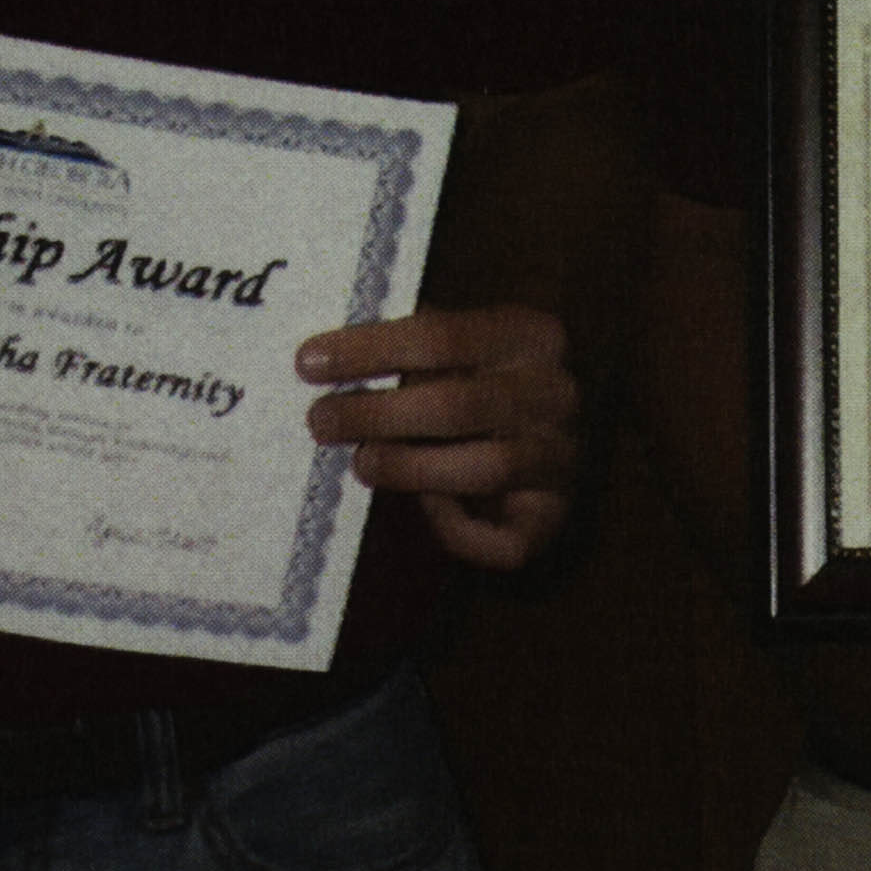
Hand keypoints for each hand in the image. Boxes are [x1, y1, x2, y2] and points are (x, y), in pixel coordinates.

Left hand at [302, 300, 583, 572]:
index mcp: (531, 335)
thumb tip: (323, 359)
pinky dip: (460, 530)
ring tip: (362, 463)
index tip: (308, 364)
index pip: (443, 336)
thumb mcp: (459, 349)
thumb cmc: (482, 384)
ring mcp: (562, 456)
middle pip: (460, 405)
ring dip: (411, 468)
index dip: (370, 351)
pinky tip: (430, 510)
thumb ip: (411, 349)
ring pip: (487, 468)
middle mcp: (557, 393)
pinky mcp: (556, 514)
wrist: (551, 433)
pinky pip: (508, 536)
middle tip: (320, 421)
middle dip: (378, 415)